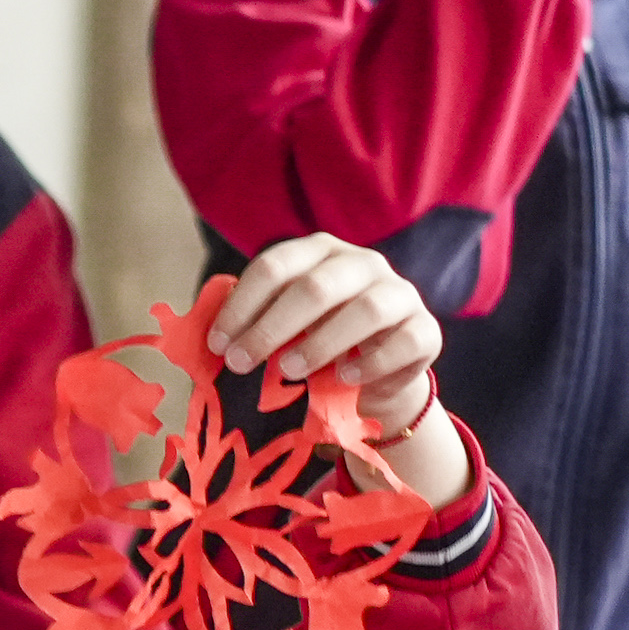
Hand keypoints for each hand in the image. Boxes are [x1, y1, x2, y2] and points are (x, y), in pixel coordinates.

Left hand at [200, 232, 464, 501]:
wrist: (373, 373)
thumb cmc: (314, 342)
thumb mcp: (281, 327)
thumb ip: (251, 323)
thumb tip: (203, 342)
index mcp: (318, 252)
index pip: (274, 266)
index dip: (241, 306)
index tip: (216, 344)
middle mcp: (361, 263)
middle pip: (315, 286)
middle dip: (271, 327)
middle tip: (241, 363)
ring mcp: (399, 293)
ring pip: (364, 310)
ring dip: (320, 343)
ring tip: (290, 371)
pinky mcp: (425, 329)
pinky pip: (403, 341)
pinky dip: (370, 362)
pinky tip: (343, 377)